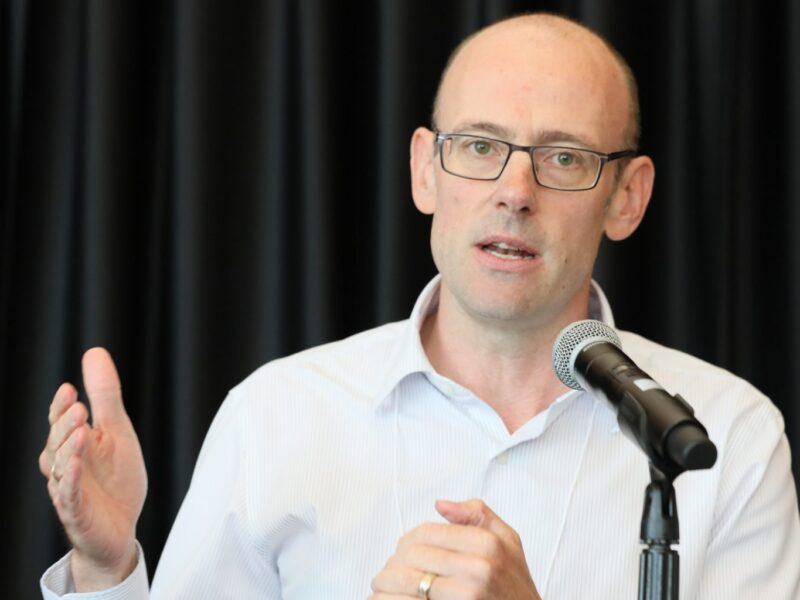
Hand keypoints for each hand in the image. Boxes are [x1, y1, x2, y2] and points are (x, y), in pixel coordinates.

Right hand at [39, 348, 146, 590]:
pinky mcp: (78, 514)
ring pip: (62, 468)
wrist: (120, 528)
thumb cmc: (115, 478)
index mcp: (73, 444)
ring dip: (69, 449)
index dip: (61, 406)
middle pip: (58, 442)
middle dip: (66, 425)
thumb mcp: (116, 431)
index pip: (61, 422)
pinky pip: (70, 497)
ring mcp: (69, 490)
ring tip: (82, 430)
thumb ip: (105, 396)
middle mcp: (66, 465)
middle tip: (79, 407)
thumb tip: (94, 352)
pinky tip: (77, 465)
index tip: (69, 387)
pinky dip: (72, 481)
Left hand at [370, 499, 540, 598]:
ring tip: (380, 590)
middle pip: (414, 556)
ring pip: (410, 582)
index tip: (399, 554)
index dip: (405, 543)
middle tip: (383, 575)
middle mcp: (480, 567)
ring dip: (387, 586)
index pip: (426, 532)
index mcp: (488, 542)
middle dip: (392, 566)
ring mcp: (469, 594)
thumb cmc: (516, 586)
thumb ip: (477, 515)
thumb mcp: (509, 542)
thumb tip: (440, 504)